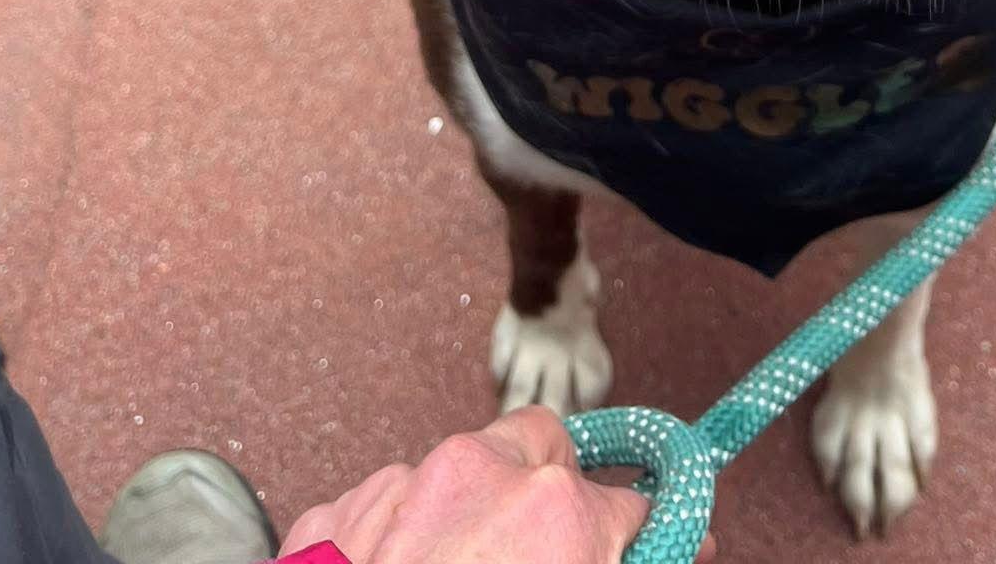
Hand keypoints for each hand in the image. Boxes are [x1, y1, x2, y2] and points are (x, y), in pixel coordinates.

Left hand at [278, 406, 666, 563]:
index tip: (629, 548)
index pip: (627, 501)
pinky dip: (395, 540)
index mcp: (554, 511)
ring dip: (465, 514)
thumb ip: (617, 563)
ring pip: (455, 471)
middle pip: (541, 443)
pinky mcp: (332, 517)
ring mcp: (396, 488)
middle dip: (550, 485)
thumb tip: (664, 555)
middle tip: (544, 549)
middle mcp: (476, 474)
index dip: (630, 534)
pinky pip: (383, 507)